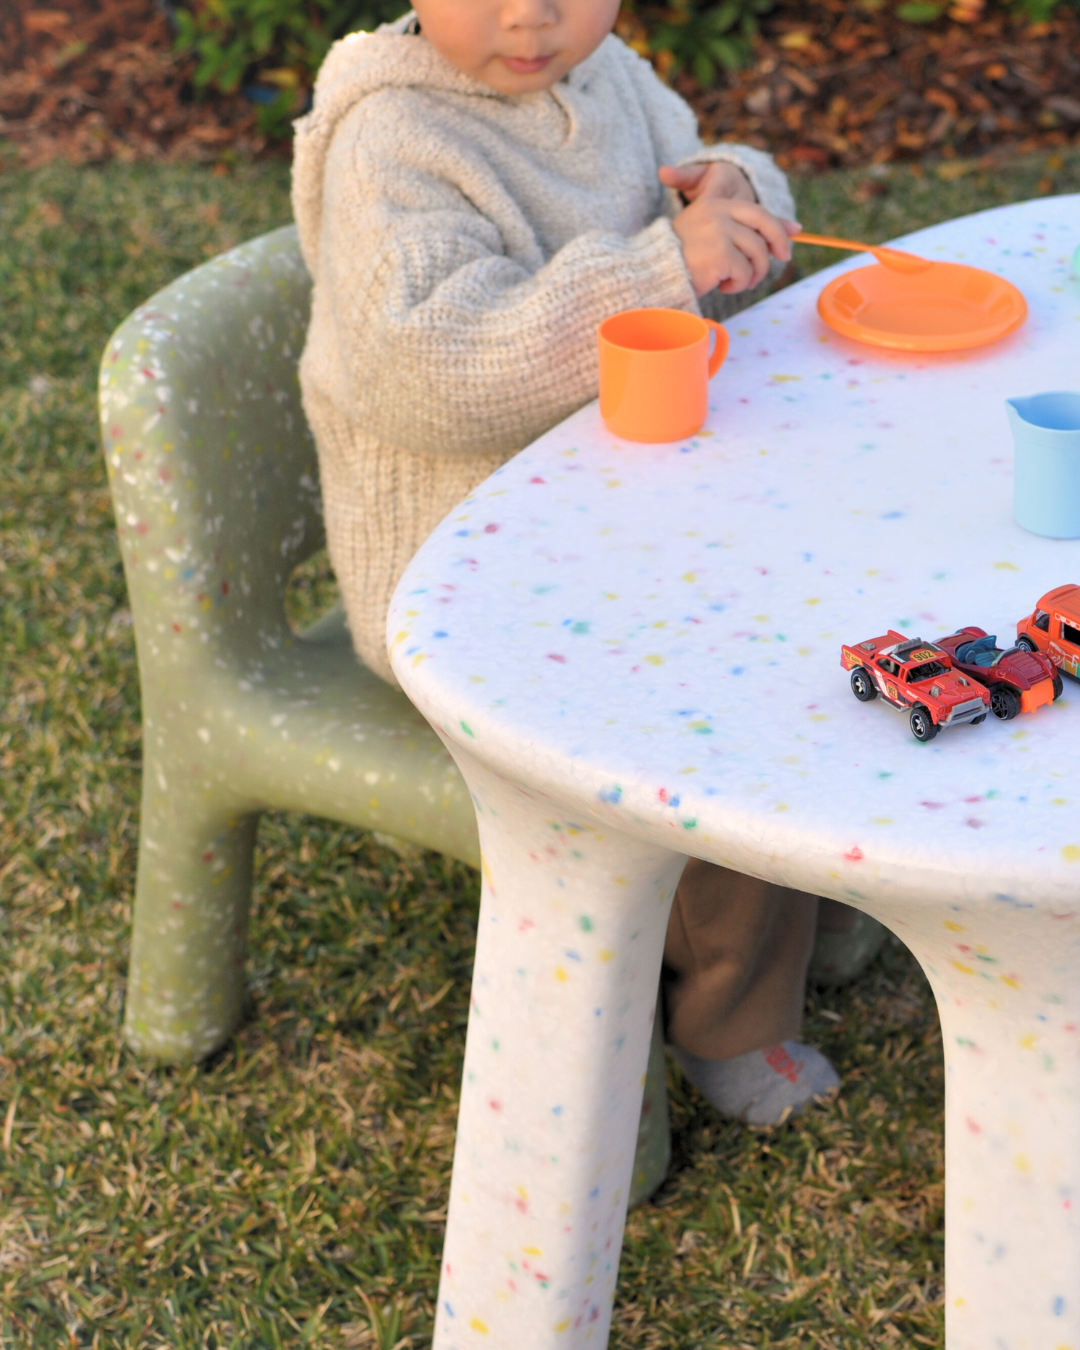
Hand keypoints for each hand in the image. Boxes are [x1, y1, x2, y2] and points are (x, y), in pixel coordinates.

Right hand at [659, 163, 800, 297]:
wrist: (654, 272)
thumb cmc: (684, 257)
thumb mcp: (716, 234)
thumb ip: (750, 229)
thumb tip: (798, 229)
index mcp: (716, 204)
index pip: (758, 212)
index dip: (777, 230)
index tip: (785, 249)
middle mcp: (718, 214)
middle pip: (764, 227)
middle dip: (777, 246)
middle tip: (781, 261)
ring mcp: (718, 233)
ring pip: (757, 254)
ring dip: (753, 273)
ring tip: (738, 282)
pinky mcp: (719, 255)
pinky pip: (743, 273)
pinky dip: (737, 285)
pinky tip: (722, 286)